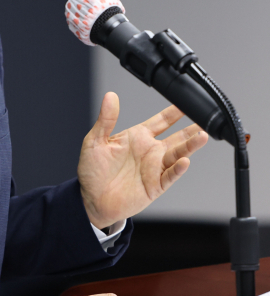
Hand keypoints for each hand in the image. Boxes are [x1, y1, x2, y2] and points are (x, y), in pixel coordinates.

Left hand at [78, 92, 207, 229]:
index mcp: (137, 138)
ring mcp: (154, 168)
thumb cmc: (92, 170)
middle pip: (176, 137)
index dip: (174, 112)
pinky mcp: (155, 186)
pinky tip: (185, 161)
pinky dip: (178, 169)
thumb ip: (106, 119)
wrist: (91, 199)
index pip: (161, 121)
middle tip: (205, 119)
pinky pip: (170, 175)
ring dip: (190, 146)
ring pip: (178, 154)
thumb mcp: (95, 140)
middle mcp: (150, 151)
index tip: (186, 102)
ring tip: (202, 136)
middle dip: (191, 129)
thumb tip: (110, 96)